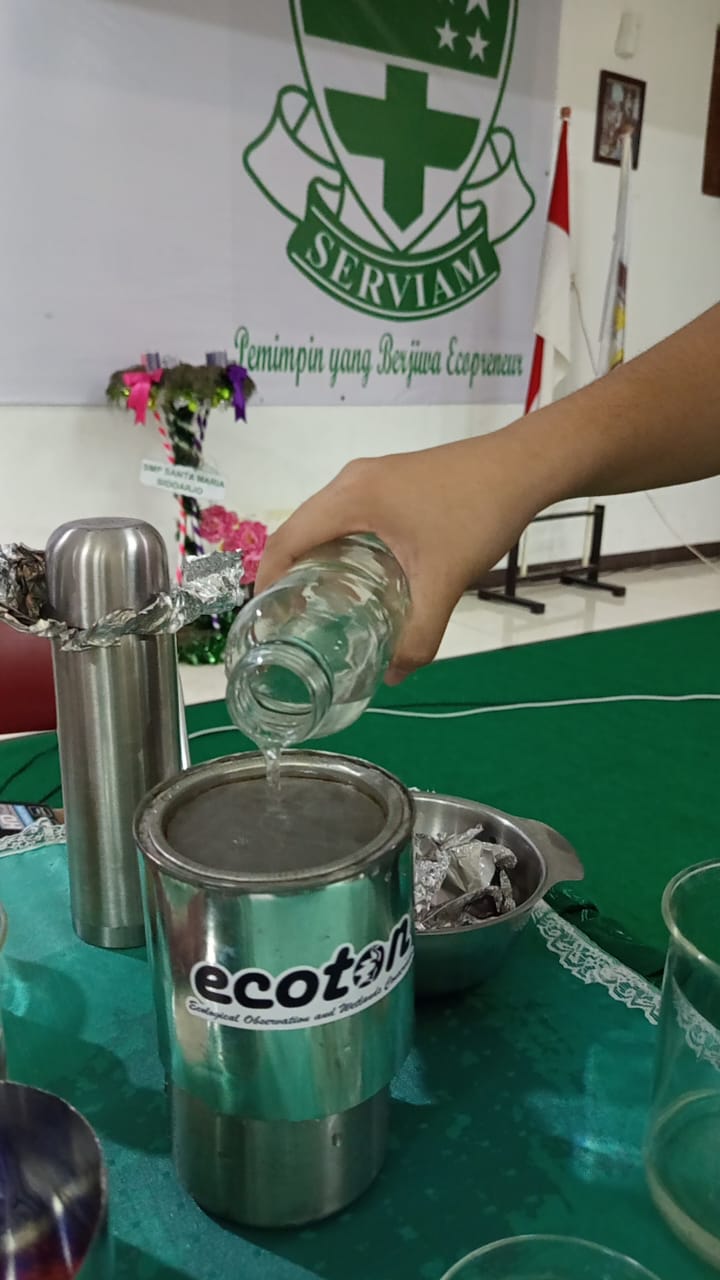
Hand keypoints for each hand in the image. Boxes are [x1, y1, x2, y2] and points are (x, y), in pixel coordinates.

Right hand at [255, 432, 546, 682]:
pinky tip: (360, 577)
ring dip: (315, 560)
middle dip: (288, 576)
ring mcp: (372, 476)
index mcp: (350, 498)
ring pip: (325, 522)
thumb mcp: (445, 582)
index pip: (285, 540)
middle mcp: (351, 481)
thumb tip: (394, 677)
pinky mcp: (392, 480)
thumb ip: (418, 635)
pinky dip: (340, 546)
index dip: (266, 582)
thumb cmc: (478, 515)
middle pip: (299, 530)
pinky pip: (348, 515)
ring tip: (320, 606)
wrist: (525, 465)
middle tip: (291, 622)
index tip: (264, 620)